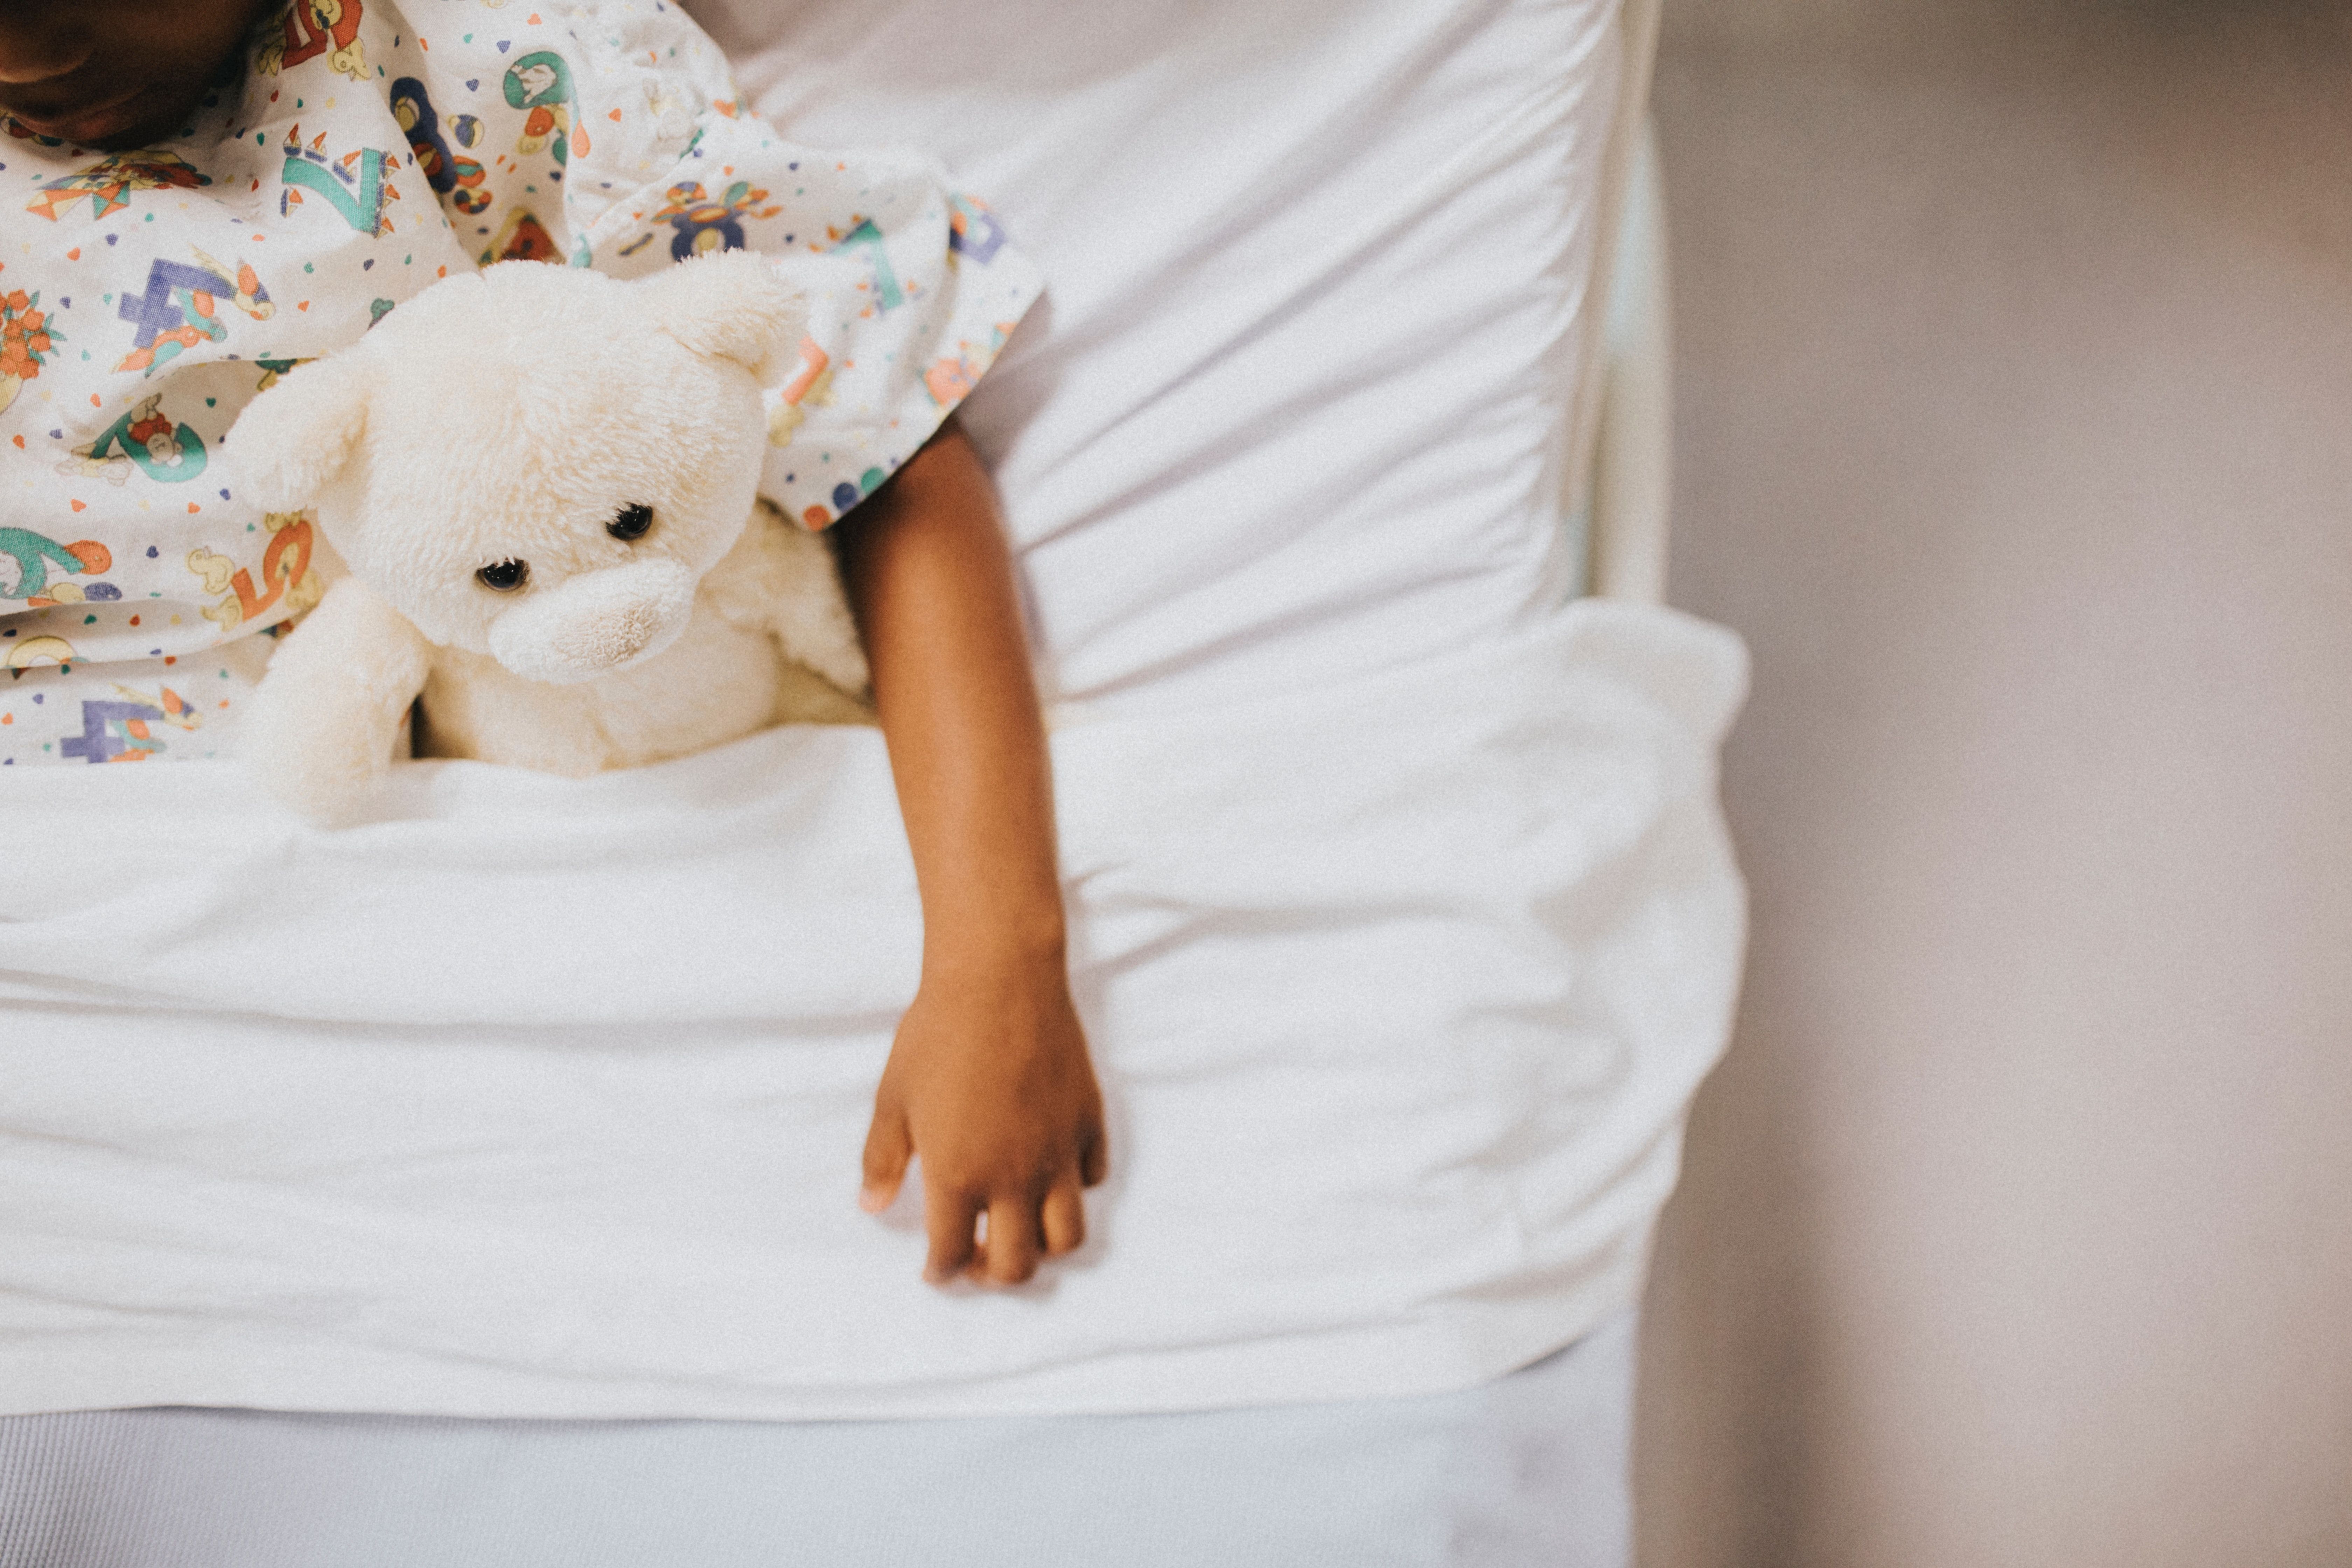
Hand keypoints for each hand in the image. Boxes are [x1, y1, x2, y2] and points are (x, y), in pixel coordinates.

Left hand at [859, 955, 1107, 1286]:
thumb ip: (882, 1160)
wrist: (999, 980)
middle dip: (994, 1274)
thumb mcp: (892, 1100)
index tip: (936, 1268)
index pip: (952, 1256)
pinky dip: (1074, 1189)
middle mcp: (1015, 1177)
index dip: (941, 1272)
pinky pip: (1093, 1179)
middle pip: (1017, 1266)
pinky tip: (1050, 1172)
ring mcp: (1058, 1153)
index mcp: (959, 1176)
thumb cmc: (936, 1035)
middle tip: (978, 1257)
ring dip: (1042, 1247)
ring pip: (1066, 1237)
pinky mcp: (1088, 1123)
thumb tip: (871, 1205)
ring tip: (1020, 1228)